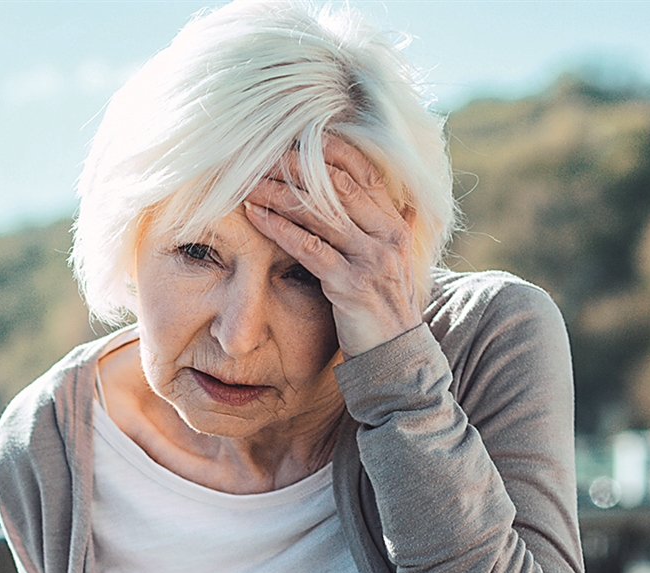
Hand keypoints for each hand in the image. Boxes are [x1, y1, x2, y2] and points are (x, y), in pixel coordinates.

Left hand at [243, 139, 425, 357]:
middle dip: (297, 166)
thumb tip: (400, 203)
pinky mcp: (350, 284)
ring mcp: (371, 258)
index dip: (330, 150)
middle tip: (261, 154)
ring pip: (321, 212)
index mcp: (395, 224)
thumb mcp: (392, 263)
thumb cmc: (384, 309)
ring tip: (248, 181)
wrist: (396, 356)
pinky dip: (280, 228)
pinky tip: (256, 215)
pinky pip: (310, 248)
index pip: (363, 172)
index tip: (295, 138)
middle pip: (337, 185)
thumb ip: (389, 230)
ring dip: (279, 192)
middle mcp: (387, 235)